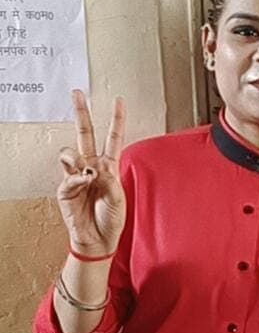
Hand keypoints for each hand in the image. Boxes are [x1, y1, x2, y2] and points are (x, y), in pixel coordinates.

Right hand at [56, 90, 126, 256]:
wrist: (98, 240)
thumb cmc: (111, 219)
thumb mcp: (119, 198)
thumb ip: (109, 180)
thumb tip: (92, 168)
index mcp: (109, 165)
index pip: (113, 137)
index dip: (116, 120)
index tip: (119, 100)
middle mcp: (92, 166)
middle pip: (85, 134)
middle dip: (81, 113)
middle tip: (77, 93)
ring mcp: (77, 176)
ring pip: (71, 153)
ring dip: (77, 157)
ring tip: (87, 172)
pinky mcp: (65, 189)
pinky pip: (69, 176)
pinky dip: (77, 179)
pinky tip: (84, 182)